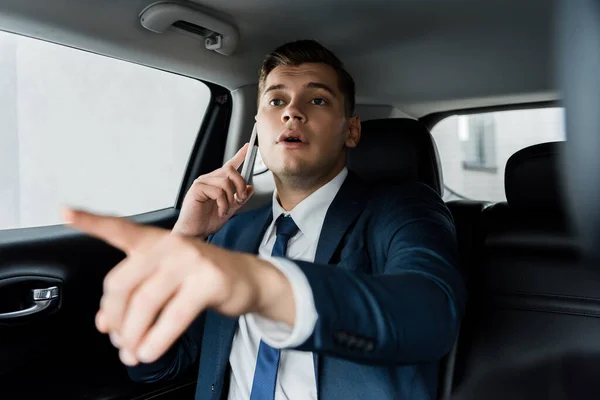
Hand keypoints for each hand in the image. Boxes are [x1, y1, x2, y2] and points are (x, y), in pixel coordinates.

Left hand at [62, 207, 293, 365]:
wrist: (248, 278)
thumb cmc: (202, 277)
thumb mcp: (166, 280)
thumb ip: (134, 295)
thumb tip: (105, 323)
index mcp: (155, 242)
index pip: (119, 228)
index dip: (90, 221)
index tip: (65, 210)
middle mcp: (170, 245)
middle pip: (122, 284)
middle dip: (115, 319)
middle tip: (118, 341)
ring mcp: (190, 259)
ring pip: (145, 303)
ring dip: (134, 336)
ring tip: (133, 353)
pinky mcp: (208, 280)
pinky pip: (173, 317)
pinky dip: (157, 340)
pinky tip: (151, 350)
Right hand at [173, 143, 254, 237]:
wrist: (194, 233)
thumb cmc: (206, 222)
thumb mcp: (229, 209)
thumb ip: (239, 199)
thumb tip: (249, 188)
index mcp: (216, 183)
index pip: (229, 166)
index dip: (239, 156)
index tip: (248, 147)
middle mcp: (209, 180)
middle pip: (230, 171)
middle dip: (240, 185)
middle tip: (240, 198)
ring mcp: (202, 183)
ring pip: (225, 182)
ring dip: (230, 199)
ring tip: (226, 209)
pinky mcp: (197, 188)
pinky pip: (218, 191)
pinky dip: (223, 204)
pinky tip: (220, 211)